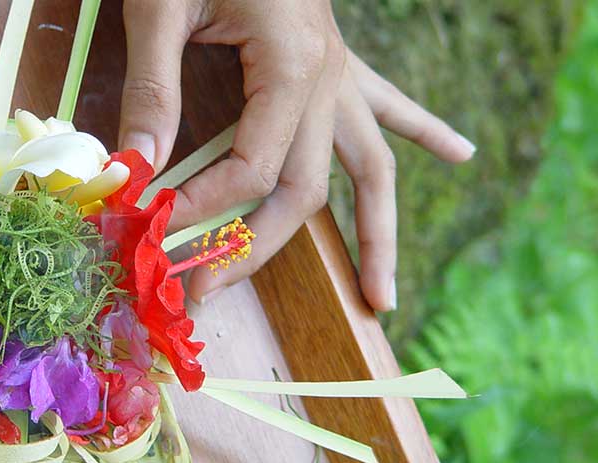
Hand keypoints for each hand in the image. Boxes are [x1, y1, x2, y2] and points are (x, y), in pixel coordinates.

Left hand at [118, 0, 474, 311]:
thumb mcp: (161, 6)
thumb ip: (151, 87)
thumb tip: (135, 167)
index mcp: (291, 64)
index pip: (252, 167)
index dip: (202, 207)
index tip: (153, 227)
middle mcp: (329, 78)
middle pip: (306, 189)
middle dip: (257, 248)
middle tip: (208, 294)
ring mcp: (342, 74)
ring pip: (370, 169)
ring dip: (377, 237)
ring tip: (384, 298)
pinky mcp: (341, 65)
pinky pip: (389, 108)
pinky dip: (426, 131)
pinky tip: (462, 153)